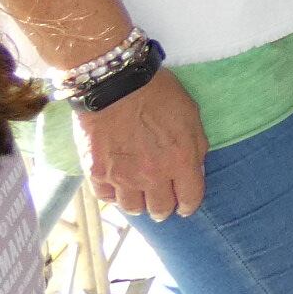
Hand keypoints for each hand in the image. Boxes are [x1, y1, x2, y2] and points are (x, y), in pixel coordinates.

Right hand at [74, 69, 207, 219]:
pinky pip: (107, 197)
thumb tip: (194, 170)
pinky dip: (114, 195)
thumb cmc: (158, 93)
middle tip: (162, 204)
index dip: (189, 205)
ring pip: (132, 208)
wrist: (116, 84)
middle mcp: (152, 175)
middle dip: (164, 208)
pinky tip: (118, 187)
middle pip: (160, 209)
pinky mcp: (97, 173)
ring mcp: (122, 177)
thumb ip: (195, 147)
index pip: (189, 198)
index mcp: (180, 161)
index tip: (185, 206)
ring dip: (139, 205)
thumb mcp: (191, 115)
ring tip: (140, 197)